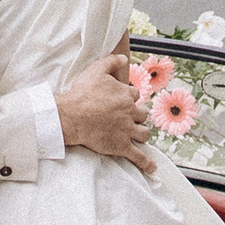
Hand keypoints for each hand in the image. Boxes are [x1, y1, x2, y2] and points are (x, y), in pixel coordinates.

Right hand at [59, 48, 154, 171]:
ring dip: (142, 134)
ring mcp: (127, 131)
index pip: (134, 95)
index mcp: (126, 95)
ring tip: (138, 135)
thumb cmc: (82, 93)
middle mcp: (130, 112)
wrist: (72, 115)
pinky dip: (146, 163)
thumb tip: (124, 57)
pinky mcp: (121, 146)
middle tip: (128, 118)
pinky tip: (152, 168)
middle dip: (136, 116)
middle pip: (141, 115)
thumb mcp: (96, 69)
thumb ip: (112, 61)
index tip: (121, 100)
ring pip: (143, 134)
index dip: (128, 97)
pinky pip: (138, 156)